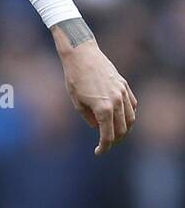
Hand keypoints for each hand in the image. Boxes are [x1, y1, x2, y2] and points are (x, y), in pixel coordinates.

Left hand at [53, 30, 136, 155]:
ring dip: (124, 129)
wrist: (82, 55)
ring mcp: (122, 92)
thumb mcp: (77, 102)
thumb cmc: (74, 78)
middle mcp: (116, 101)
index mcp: (102, 108)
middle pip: (122, 130)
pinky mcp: (124, 85)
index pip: (108, 136)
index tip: (98, 152)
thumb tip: (98, 127)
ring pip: (131, 119)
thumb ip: (89, 117)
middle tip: (105, 144)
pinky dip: (129, 115)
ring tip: (115, 134)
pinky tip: (121, 118)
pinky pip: (132, 105)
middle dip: (114, 141)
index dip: (104, 147)